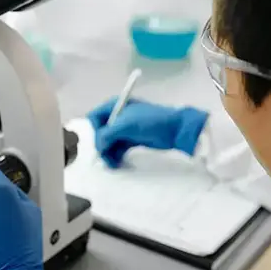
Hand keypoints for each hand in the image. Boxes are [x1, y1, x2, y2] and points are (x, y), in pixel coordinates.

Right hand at [87, 98, 208, 167]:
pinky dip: (115, 155)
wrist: (176, 130)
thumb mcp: (125, 125)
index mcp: (115, 106)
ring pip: (108, 142)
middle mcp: (118, 116)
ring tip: (113, 164)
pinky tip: (117, 162)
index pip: (94, 117)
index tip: (102, 141)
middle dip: (102, 145)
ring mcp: (124, 129)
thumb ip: (107, 134)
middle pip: (100, 133)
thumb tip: (98, 147)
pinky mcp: (131, 139)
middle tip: (106, 158)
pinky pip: (117, 148)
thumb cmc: (151, 121)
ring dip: (108, 153)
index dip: (95, 130)